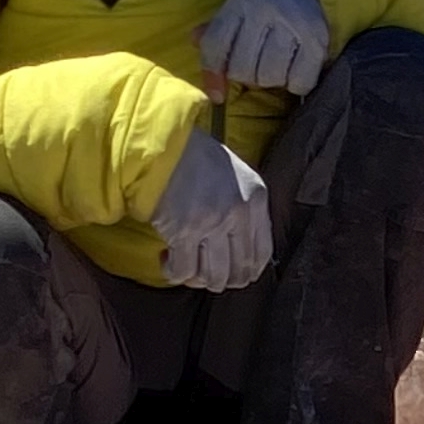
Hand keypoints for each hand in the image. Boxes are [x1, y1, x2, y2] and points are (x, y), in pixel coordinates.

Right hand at [152, 131, 273, 293]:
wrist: (160, 143)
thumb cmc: (194, 159)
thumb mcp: (234, 178)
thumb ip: (245, 211)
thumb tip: (240, 254)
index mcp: (257, 198)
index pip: (262, 255)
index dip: (245, 272)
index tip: (228, 272)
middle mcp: (240, 212)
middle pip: (239, 272)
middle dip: (219, 280)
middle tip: (201, 270)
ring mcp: (213, 222)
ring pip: (213, 277)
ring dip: (196, 279)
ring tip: (184, 264)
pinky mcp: (184, 230)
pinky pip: (184, 271)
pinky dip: (173, 272)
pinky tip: (166, 258)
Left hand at [198, 0, 329, 98]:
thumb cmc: (272, 5)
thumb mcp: (241, 7)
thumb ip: (217, 27)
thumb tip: (194, 40)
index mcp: (242, 1)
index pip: (215, 45)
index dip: (212, 74)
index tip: (217, 94)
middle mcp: (266, 10)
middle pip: (242, 68)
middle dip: (247, 76)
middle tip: (257, 66)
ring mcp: (293, 25)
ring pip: (269, 77)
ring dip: (271, 79)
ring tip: (276, 66)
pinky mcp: (317, 42)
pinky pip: (298, 82)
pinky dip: (296, 83)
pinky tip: (296, 70)